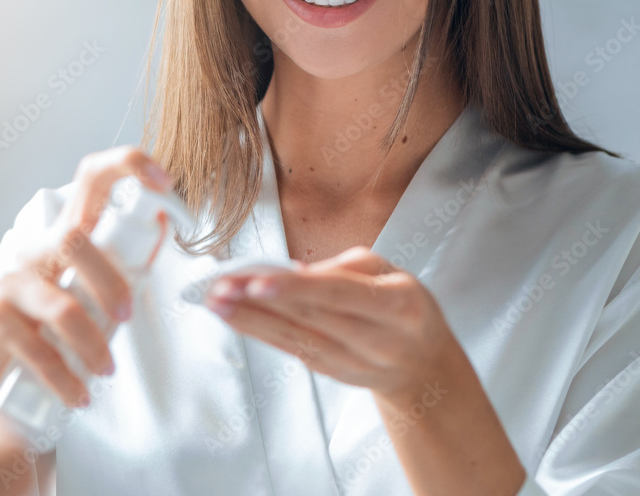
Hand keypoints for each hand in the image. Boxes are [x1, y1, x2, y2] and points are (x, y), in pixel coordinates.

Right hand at [0, 146, 172, 406]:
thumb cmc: (54, 326)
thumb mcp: (91, 292)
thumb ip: (123, 268)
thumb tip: (165, 234)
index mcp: (68, 235)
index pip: (92, 179)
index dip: (127, 166)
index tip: (165, 180)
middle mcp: (35, 249)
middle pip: (77, 241)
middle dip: (111, 283)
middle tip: (128, 319)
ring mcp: (10, 282)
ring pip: (62, 305)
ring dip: (93, 344)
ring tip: (108, 372)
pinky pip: (37, 349)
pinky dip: (65, 378)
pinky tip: (79, 396)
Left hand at [202, 246, 463, 400]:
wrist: (423, 365)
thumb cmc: (404, 306)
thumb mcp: (391, 272)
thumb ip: (347, 267)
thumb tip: (297, 273)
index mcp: (397, 306)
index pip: (340, 294)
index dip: (298, 289)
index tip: (259, 281)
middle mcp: (376, 340)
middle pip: (310, 317)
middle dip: (259, 301)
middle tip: (220, 285)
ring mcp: (352, 363)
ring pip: (294, 338)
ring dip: (250, 319)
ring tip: (216, 301)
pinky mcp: (332, 373)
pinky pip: (292, 351)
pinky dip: (260, 333)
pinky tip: (235, 318)